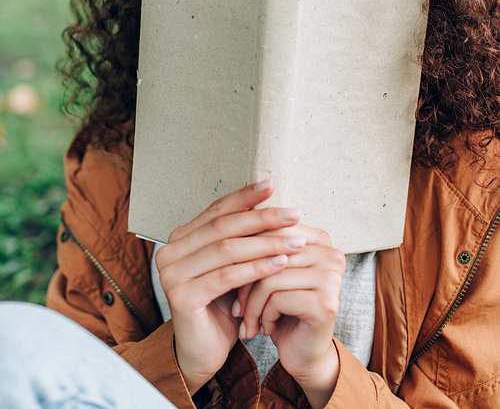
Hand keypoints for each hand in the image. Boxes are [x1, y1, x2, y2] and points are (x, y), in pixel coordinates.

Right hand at [156, 180, 304, 394]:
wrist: (202, 352)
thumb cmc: (221, 305)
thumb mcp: (230, 266)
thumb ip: (239, 238)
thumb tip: (273, 205)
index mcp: (180, 239)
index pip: (216, 211)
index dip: (244, 197)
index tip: (271, 185)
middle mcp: (170, 252)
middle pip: (223, 227)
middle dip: (261, 218)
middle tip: (293, 214)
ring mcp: (171, 275)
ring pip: (227, 250)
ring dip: (265, 243)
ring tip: (295, 240)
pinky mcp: (181, 297)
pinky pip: (226, 276)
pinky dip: (256, 267)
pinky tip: (280, 263)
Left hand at [233, 225, 345, 408]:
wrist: (302, 355)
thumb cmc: (283, 309)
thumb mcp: (271, 272)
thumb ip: (262, 245)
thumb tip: (229, 219)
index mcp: (321, 240)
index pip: (273, 231)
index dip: (246, 252)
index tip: (232, 275)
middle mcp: (333, 255)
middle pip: (270, 254)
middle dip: (245, 281)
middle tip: (236, 305)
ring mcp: (332, 279)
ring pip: (270, 277)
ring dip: (251, 303)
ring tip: (247, 320)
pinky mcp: (326, 304)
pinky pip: (277, 299)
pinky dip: (262, 315)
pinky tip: (266, 328)